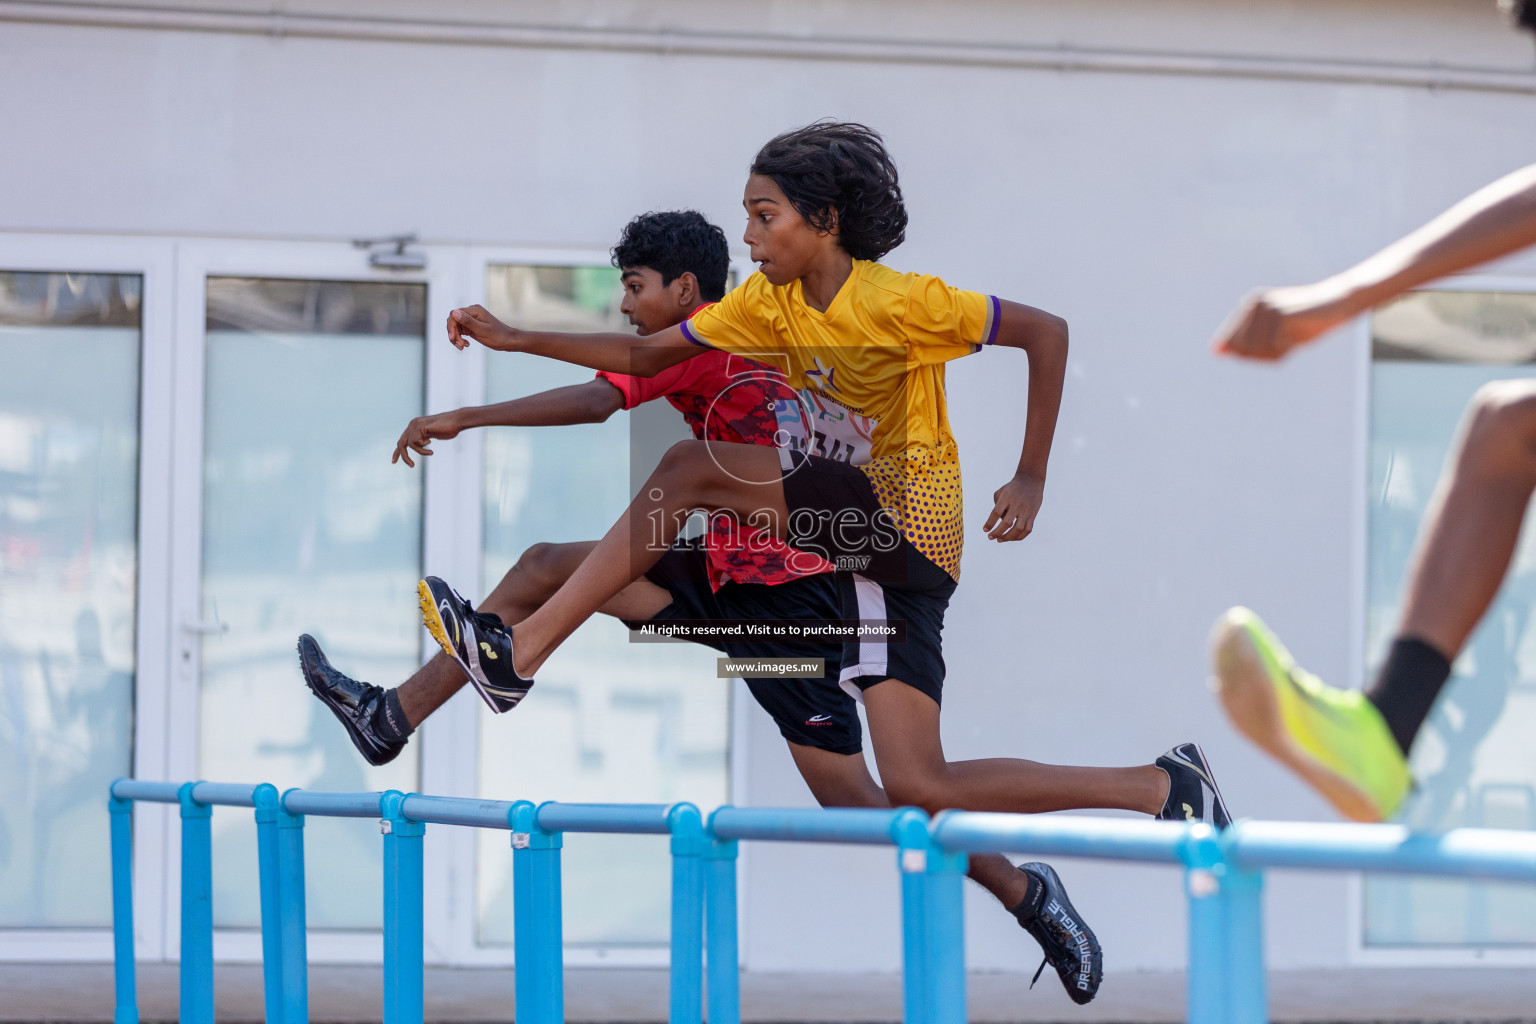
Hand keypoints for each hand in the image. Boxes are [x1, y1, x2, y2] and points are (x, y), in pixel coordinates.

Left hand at [392, 411, 463, 466]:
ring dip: (421, 451)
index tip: (394, 462)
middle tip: (411, 465)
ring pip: (410, 444)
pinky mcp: (419, 426)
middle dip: (404, 456)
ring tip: (430, 452)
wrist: (457, 421)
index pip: (402, 440)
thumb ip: (425, 439)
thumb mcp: (434, 436)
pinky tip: (431, 443)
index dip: (397, 452)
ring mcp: (415, 424)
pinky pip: (415, 442)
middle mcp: (413, 424)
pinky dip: (423, 447)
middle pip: (401, 443)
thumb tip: (421, 444)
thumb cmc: (449, 428)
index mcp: (415, 427)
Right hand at [447, 304, 518, 351]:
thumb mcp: (482, 330)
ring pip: (456, 327)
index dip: (451, 327)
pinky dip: (460, 338)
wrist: (508, 341)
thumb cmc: (498, 336)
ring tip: (462, 346)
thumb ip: (468, 321)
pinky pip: (460, 331)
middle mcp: (472, 312)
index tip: (454, 339)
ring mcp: (471, 319)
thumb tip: (454, 313)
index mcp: (474, 310)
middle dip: (453, 333)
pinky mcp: (472, 326)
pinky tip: (465, 345)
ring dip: (456, 337)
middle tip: (459, 345)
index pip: (454, 315)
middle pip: (453, 321)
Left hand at [984, 472, 1043, 541]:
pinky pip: (1027, 530)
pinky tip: (1012, 538)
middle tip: (990, 537)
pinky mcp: (1033, 515)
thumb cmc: (1012, 488)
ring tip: (1000, 540)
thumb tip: (999, 524)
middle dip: (997, 533)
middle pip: (1006, 523)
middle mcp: (1017, 504)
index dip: (990, 523)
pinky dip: (1019, 537)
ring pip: (1018, 529)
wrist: (1031, 480)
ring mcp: (1026, 510)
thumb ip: (997, 507)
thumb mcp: (1001, 492)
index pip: (996, 513)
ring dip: (1008, 537)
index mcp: (1007, 497)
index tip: (985, 530)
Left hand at [1211, 282, 1355, 361]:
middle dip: (1262, 356)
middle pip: (1242, 349)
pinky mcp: (1281, 314)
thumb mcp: (1274, 336)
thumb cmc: (1307, 323)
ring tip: (1292, 342)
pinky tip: (1297, 340)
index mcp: (1249, 306)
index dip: (1249, 355)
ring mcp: (1267, 308)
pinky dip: (1285, 351)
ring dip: (1275, 354)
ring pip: (1256, 350)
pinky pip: (1274, 347)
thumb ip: (1244, 343)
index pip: (1231, 343)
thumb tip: (1216, 351)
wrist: (1339, 304)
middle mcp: (1254, 304)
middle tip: (1284, 347)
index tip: (1273, 348)